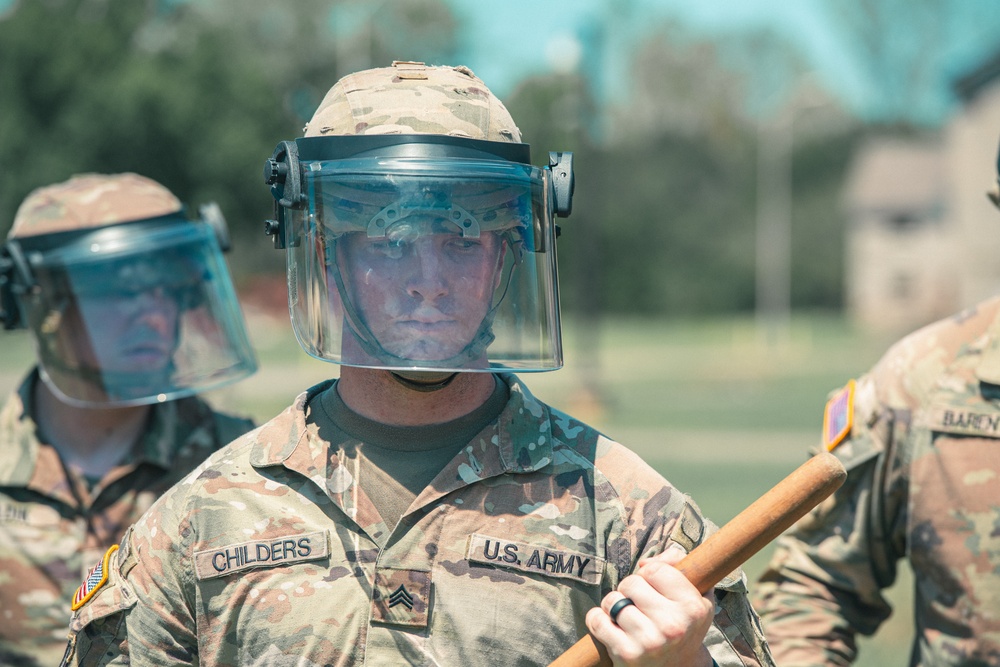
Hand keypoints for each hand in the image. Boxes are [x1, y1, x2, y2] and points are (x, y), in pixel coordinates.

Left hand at [585, 544, 714, 666]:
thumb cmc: (682, 625)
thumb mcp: (695, 595)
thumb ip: (678, 565)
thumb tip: (645, 562)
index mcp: (692, 607)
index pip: (654, 569)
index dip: (649, 575)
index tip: (654, 588)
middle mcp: (673, 625)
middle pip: (630, 582)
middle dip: (630, 590)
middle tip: (640, 605)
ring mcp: (649, 641)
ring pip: (612, 600)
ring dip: (613, 605)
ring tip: (627, 618)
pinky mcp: (626, 654)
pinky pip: (596, 619)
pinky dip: (598, 619)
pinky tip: (611, 627)